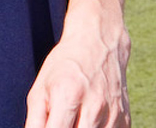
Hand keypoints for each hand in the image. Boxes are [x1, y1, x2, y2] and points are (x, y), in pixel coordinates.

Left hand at [24, 0, 130, 126]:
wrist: (98, 41)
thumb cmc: (64, 65)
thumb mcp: (40, 87)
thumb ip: (34, 119)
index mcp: (68, 95)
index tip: (48, 124)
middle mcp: (94, 107)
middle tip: (60, 118)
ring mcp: (112, 115)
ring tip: (74, 115)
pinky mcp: (125, 121)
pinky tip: (91, 117)